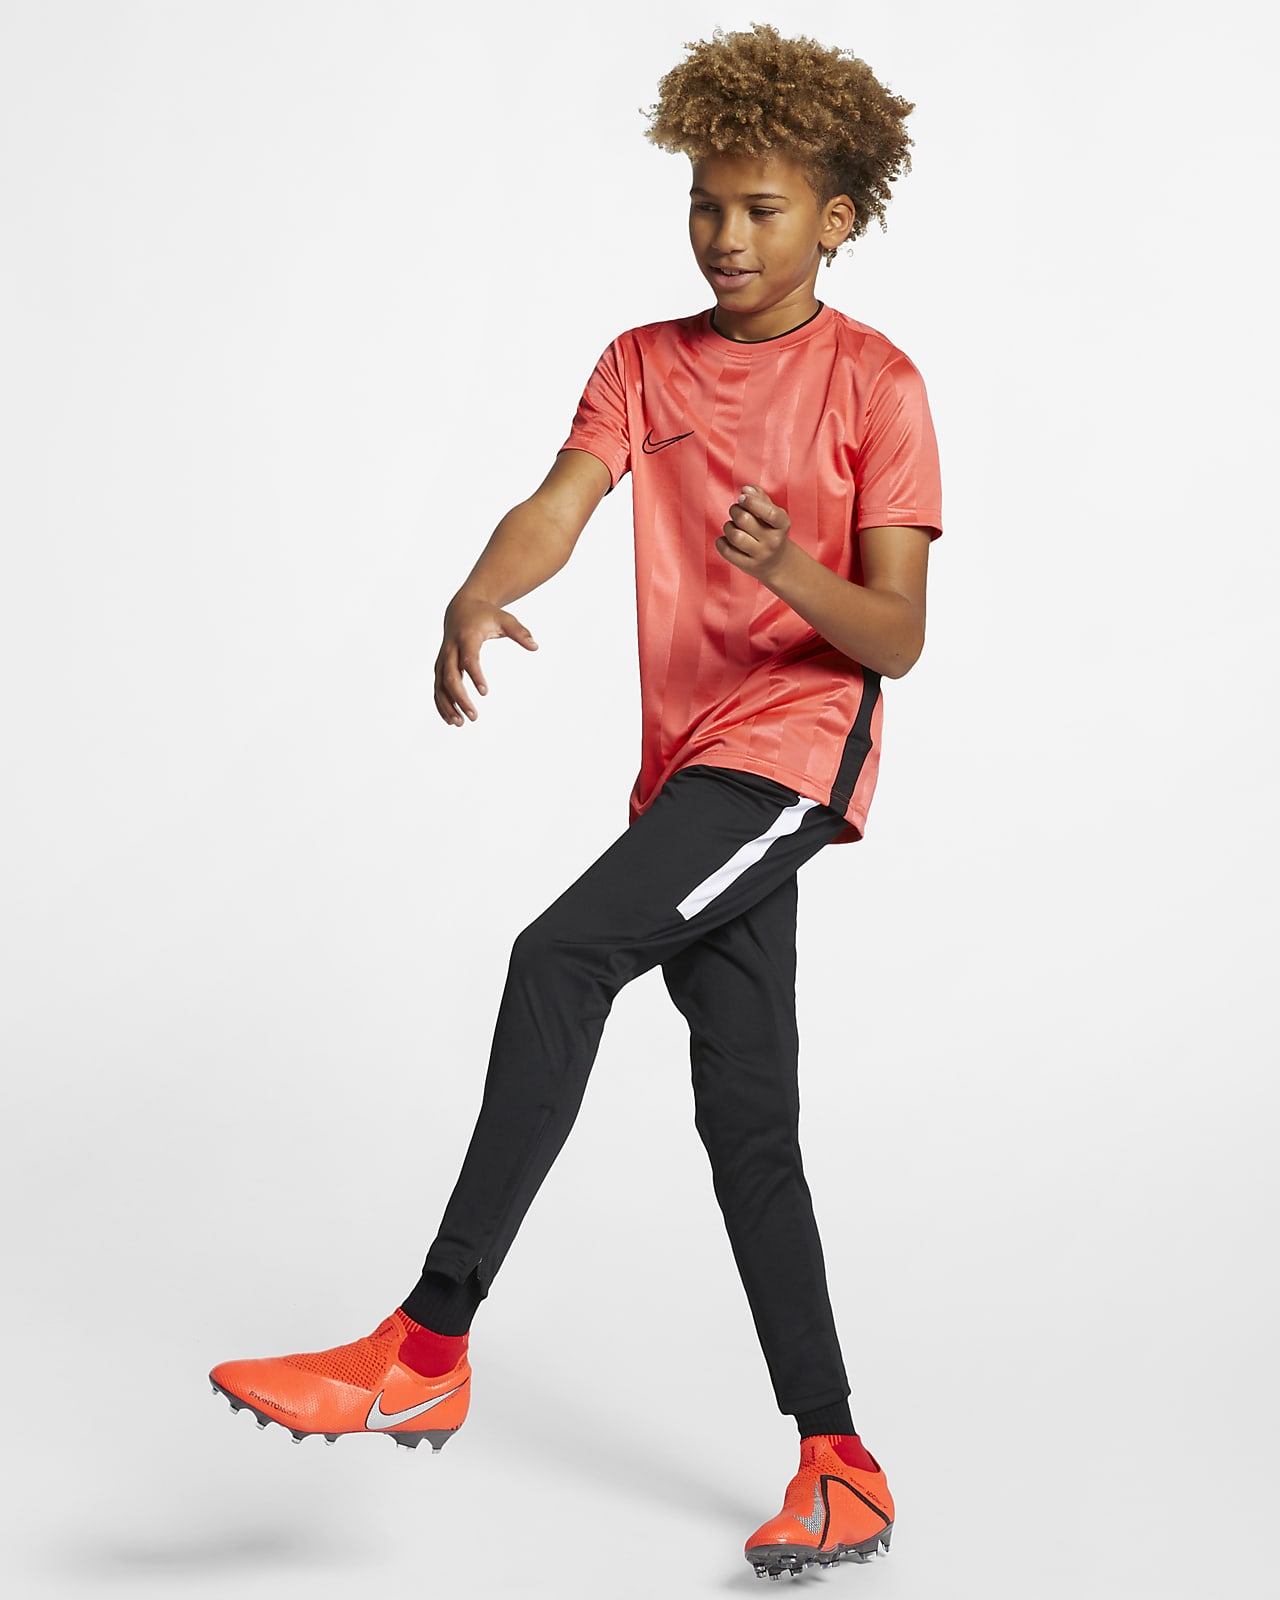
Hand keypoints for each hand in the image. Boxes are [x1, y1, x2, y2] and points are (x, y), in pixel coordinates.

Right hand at [434, 593, 537, 726]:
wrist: (461, 608)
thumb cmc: (485, 615)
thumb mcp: (505, 619)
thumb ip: (519, 632)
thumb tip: (535, 646)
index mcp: (467, 637)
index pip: (469, 659)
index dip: (475, 675)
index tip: (485, 692)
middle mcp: (450, 649)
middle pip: (450, 676)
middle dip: (460, 698)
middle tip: (474, 716)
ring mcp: (442, 659)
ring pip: (440, 685)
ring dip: (447, 705)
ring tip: (460, 723)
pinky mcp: (440, 666)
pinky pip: (437, 687)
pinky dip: (441, 703)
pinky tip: (451, 719)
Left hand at [715, 484, 793, 582]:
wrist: (777, 563)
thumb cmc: (770, 530)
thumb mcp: (772, 512)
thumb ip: (760, 497)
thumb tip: (746, 489)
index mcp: (782, 524)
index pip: (769, 512)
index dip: (752, 502)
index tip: (742, 497)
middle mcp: (773, 541)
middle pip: (745, 520)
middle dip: (735, 510)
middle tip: (736, 511)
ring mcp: (760, 555)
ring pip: (734, 536)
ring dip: (728, 527)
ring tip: (731, 526)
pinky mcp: (747, 566)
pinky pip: (726, 551)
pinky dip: (721, 542)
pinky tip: (726, 539)